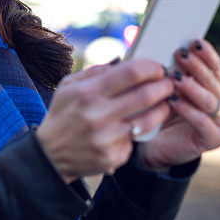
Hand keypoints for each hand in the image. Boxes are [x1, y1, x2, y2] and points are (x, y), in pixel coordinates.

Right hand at [36, 59, 174, 183]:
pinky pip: (136, 139)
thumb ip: (95, 71)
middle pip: (146, 95)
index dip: (151, 67)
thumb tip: (124, 62)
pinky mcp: (113, 157)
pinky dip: (139, 131)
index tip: (157, 67)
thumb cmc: (62, 114)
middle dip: (164, 86)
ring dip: (163, 108)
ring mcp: (106, 139)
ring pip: (149, 120)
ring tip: (164, 102)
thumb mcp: (68, 86)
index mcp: (87, 93)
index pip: (130, 73)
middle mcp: (97, 115)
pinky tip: (135, 126)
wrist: (50, 155)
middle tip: (169, 83)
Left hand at [139, 39, 219, 170]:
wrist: (154, 144)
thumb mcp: (165, 87)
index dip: (206, 54)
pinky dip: (189, 111)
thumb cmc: (160, 109)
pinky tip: (174, 102)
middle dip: (197, 67)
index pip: (214, 66)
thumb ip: (171, 71)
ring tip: (176, 79)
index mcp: (215, 86)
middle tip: (181, 54)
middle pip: (213, 82)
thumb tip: (167, 48)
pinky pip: (203, 123)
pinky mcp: (214, 139)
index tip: (194, 41)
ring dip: (193, 88)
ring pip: (211, 101)